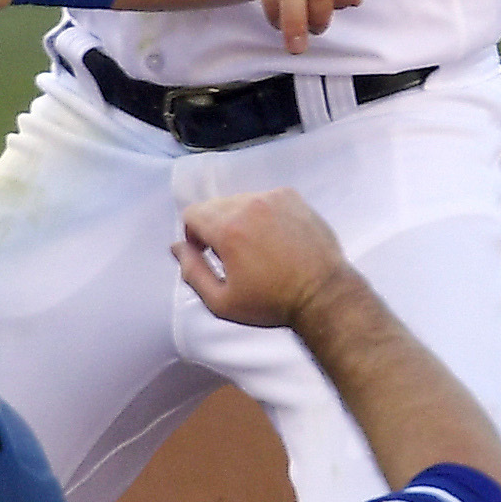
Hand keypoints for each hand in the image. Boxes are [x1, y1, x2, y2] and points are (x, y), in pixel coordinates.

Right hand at [172, 188, 355, 329]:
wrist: (323, 295)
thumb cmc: (272, 303)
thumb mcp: (222, 302)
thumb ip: (192, 272)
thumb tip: (177, 248)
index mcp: (228, 229)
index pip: (192, 214)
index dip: (193, 235)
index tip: (209, 254)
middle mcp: (249, 205)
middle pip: (214, 205)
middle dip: (215, 227)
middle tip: (234, 255)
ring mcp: (273, 198)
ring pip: (239, 201)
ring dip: (239, 219)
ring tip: (257, 248)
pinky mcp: (292, 198)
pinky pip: (263, 198)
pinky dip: (262, 214)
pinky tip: (275, 238)